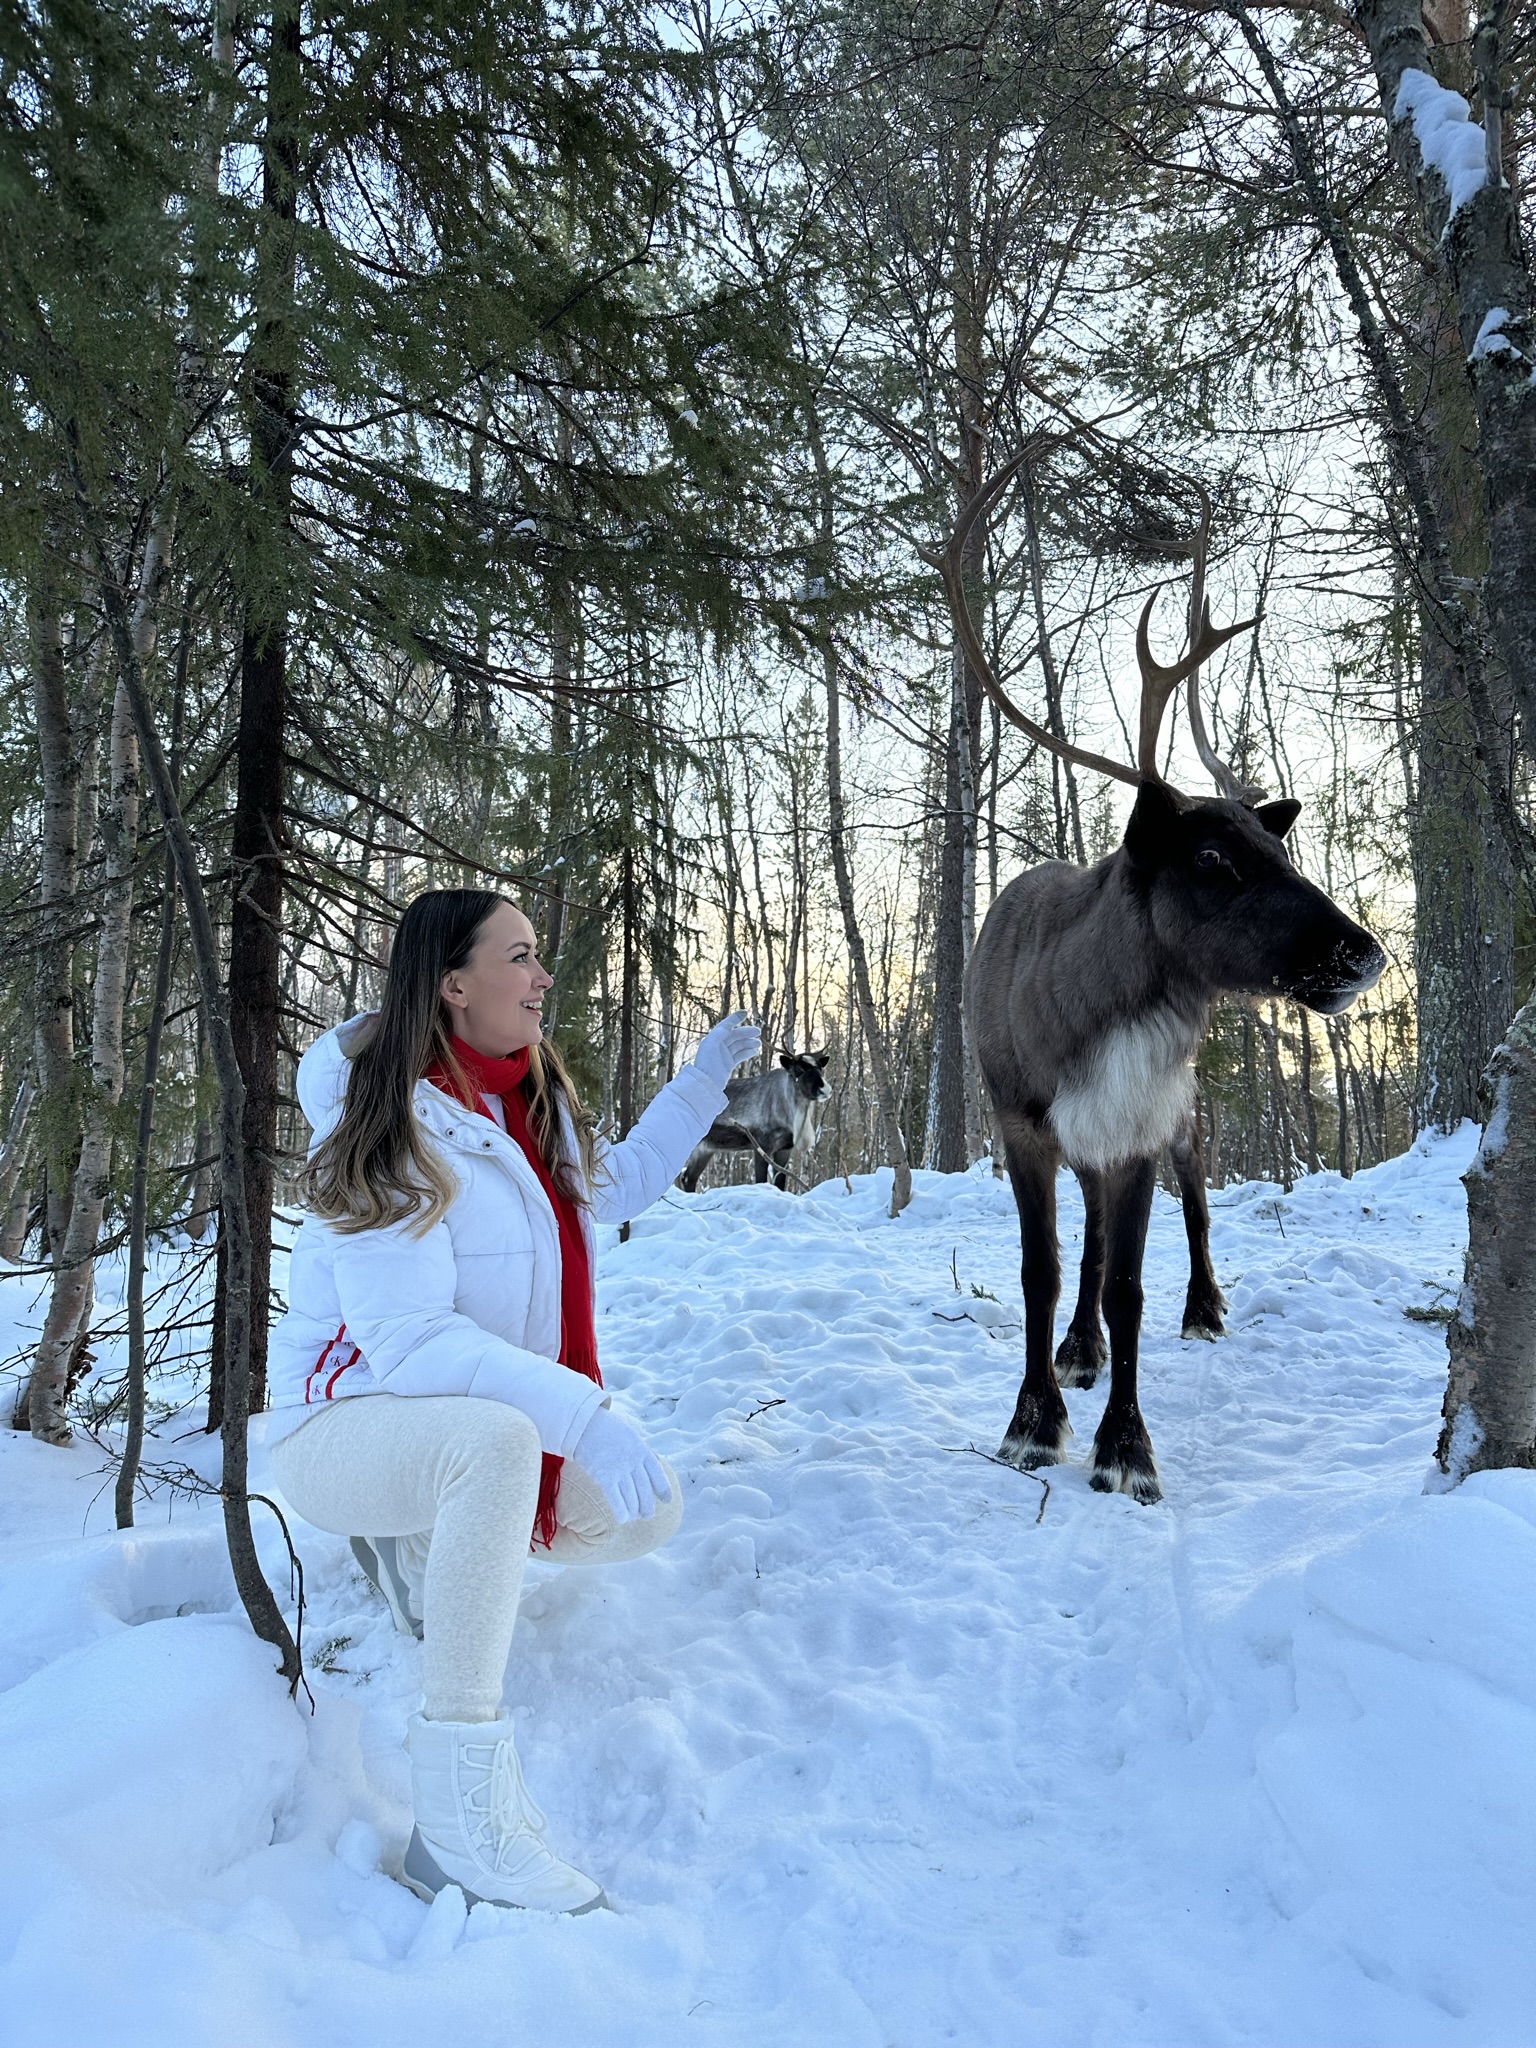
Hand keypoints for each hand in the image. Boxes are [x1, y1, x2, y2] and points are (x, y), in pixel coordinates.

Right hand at [572, 1404, 671, 1523]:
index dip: (663, 1489)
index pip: (657, 1474)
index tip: (667, 1500)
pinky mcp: (605, 1477)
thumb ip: (638, 1451)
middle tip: (647, 1515)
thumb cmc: (606, 1430)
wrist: (584, 1425)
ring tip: (633, 1517)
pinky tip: (623, 1519)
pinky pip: (616, 1500)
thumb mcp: (629, 1435)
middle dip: (648, 1506)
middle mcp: (634, 1462)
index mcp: (642, 1450)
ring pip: (632, 1498)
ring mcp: (620, 1470)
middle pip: (645, 1490)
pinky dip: (621, 1512)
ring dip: (634, 1511)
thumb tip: (646, 1466)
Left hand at [692, 1011, 760, 1087]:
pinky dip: (747, 1052)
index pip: (725, 1025)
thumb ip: (719, 1033)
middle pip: (735, 1035)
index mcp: (713, 1039)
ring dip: (749, 1042)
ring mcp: (723, 1055)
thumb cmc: (706, 1064)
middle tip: (758, 1032)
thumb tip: (728, 1026)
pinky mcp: (728, 1064)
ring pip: (739, 1045)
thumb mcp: (711, 1045)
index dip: (735, 1018)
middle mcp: (718, 1045)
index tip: (745, 1013)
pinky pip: (739, 1055)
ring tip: (758, 1044)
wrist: (706, 1084)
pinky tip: (755, 1052)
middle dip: (746, 1032)